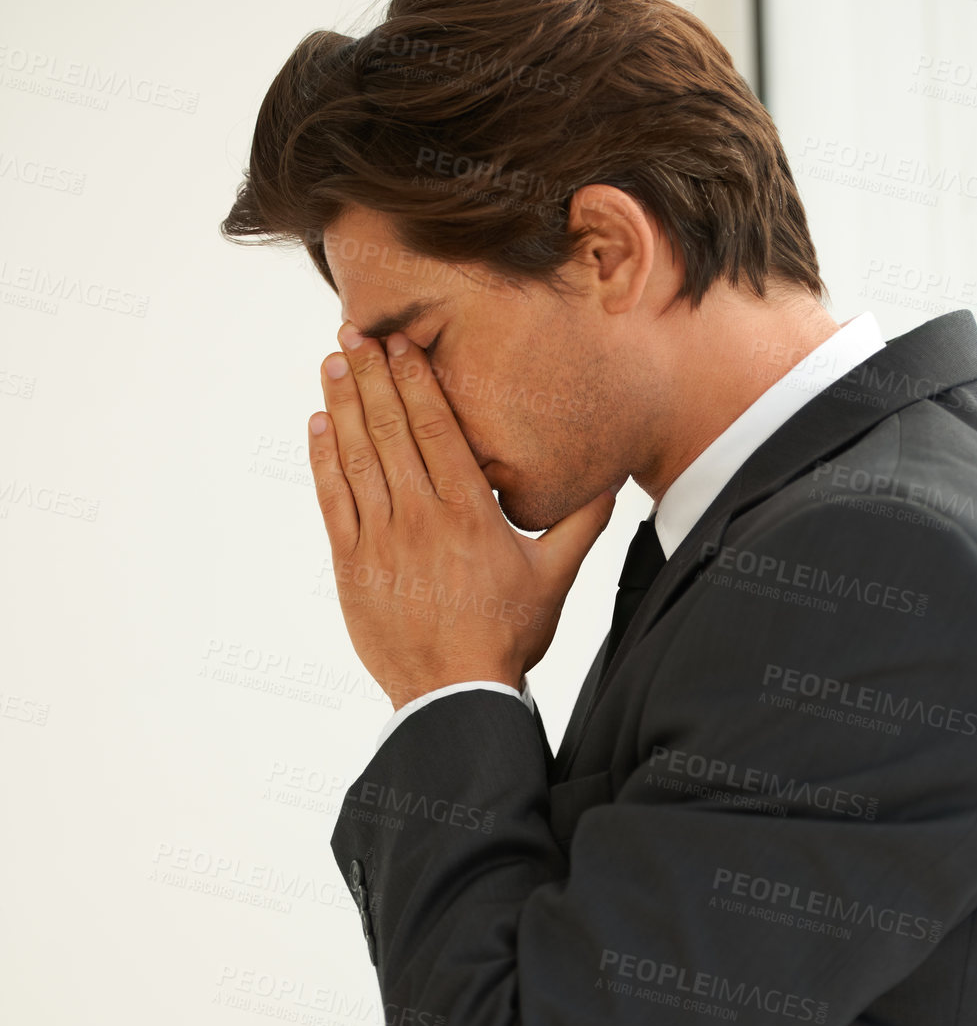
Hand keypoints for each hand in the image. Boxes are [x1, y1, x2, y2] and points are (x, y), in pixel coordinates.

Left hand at [307, 323, 617, 707]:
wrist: (455, 694)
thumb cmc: (507, 636)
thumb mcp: (555, 578)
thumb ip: (580, 524)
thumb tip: (609, 482)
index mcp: (470, 513)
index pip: (437, 429)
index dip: (415, 380)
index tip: (399, 343)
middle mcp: (421, 517)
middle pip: (391, 430)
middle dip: (372, 376)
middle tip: (355, 331)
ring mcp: (381, 540)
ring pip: (357, 457)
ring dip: (342, 405)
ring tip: (334, 361)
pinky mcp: (352, 565)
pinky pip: (332, 500)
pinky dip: (324, 459)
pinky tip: (318, 424)